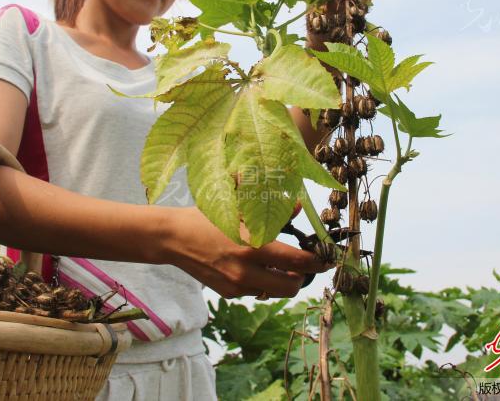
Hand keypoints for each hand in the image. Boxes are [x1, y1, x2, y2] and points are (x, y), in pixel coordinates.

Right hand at [164, 206, 330, 298]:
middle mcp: (247, 270)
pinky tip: (252, 267)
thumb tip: (298, 206)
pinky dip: (261, 283)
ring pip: (274, 292)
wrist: (173, 238)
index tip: (325, 259)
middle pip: (292, 286)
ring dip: (281, 281)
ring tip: (276, 265)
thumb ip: (270, 210)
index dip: (317, 262)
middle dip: (301, 277)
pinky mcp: (228, 293)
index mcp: (254, 245)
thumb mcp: (239, 208)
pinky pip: (255, 292)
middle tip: (301, 264)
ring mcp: (237, 285)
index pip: (298, 261)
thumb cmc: (207, 217)